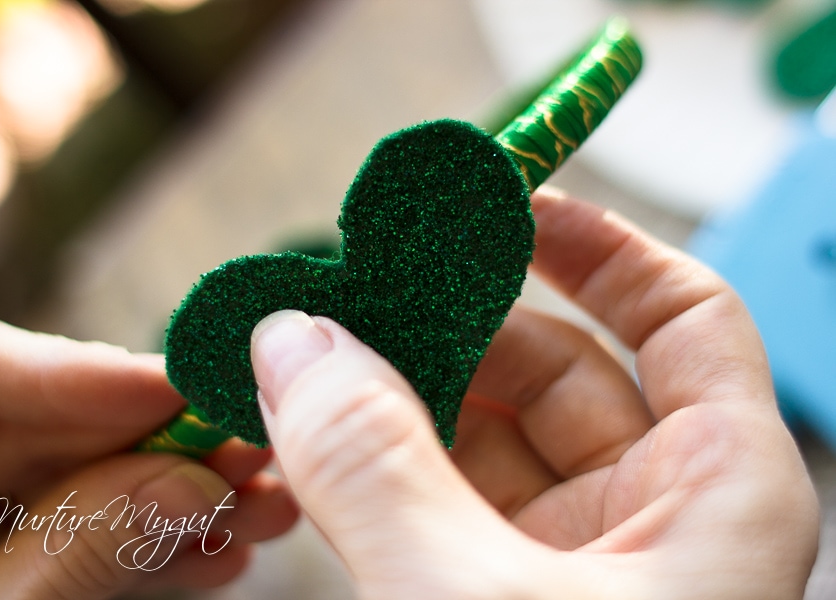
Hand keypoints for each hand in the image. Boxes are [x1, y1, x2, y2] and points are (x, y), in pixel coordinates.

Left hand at [0, 313, 297, 598]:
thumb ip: (74, 553)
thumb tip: (193, 481)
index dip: (79, 369)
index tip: (180, 389)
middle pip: (48, 422)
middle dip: (162, 442)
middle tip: (253, 447)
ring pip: (81, 480)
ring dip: (177, 497)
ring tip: (264, 510)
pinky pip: (79, 536)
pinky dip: (148, 547)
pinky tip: (219, 552)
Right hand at [250, 190, 818, 598]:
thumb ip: (374, 461)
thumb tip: (293, 340)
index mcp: (719, 495)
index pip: (682, 316)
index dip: (597, 245)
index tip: (501, 202)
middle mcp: (653, 519)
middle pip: (558, 365)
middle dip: (454, 318)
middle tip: (352, 284)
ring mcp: (571, 566)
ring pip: (483, 435)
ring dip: (396, 390)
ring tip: (305, 351)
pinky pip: (438, 499)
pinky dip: (375, 463)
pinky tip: (308, 433)